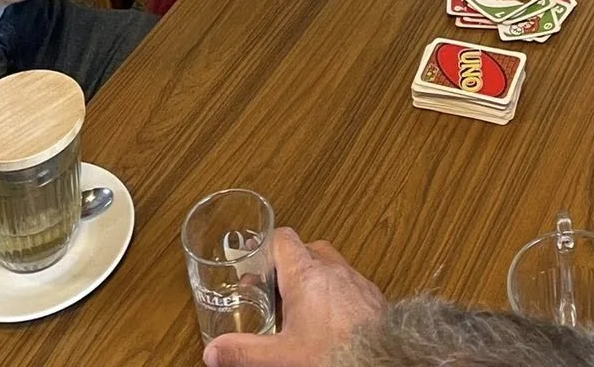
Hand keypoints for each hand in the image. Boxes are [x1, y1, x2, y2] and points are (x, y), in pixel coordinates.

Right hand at [203, 228, 384, 366]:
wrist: (381, 360)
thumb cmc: (335, 355)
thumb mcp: (281, 356)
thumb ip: (244, 351)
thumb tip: (212, 351)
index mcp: (306, 274)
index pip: (282, 238)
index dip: (265, 246)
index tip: (252, 260)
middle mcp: (332, 268)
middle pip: (304, 250)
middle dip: (285, 267)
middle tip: (270, 290)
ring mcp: (355, 280)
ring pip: (328, 265)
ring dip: (311, 278)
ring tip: (297, 306)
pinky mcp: (371, 296)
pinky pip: (347, 282)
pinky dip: (333, 292)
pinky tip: (326, 318)